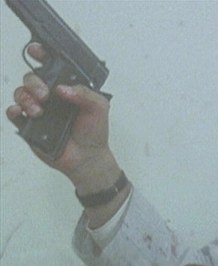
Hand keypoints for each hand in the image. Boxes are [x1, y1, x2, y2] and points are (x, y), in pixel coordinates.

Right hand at [6, 43, 119, 193]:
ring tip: (39, 111)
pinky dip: (14, 110)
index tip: (36, 50)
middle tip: (45, 94)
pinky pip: (13, 112)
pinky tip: (22, 113)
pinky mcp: (28, 124)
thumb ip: (86, 93)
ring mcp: (38, 108)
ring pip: (20, 92)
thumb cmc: (94, 131)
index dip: (41, 54)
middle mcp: (50, 94)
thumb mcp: (99, 108)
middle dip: (34, 82)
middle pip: (31, 77)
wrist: (87, 157)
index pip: (50, 65)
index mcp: (66, 86)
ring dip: (26, 98)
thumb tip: (63, 88)